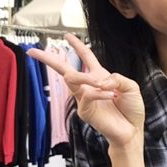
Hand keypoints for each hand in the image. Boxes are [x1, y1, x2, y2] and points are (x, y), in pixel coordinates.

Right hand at [26, 34, 144, 149]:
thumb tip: (100, 80)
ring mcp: (84, 99)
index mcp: (99, 76)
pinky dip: (99, 94)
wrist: (132, 130)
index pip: (86, 56)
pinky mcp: (85, 111)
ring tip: (101, 83)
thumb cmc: (131, 109)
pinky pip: (87, 95)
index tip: (66, 35)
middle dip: (48, 59)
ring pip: (73, 80)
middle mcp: (88, 86)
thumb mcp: (130, 86)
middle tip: (34, 52)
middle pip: (64, 69)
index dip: (77, 45)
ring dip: (85, 77)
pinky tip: (111, 96)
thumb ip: (117, 78)